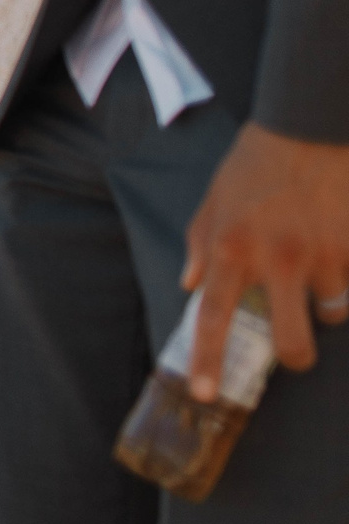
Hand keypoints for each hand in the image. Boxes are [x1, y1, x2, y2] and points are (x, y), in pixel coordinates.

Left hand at [180, 122, 348, 399]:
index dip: (209, 361)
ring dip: (324, 303)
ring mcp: (321, 258)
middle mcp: (276, 261)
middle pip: (292, 343)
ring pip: (331, 314)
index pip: (215, 317)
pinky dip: (345, 275)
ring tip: (315, 267)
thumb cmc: (254, 165)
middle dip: (295, 355)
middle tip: (293, 348)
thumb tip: (191, 285)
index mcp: (231, 249)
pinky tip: (334, 245)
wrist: (305, 130)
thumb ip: (200, 247)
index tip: (206, 393)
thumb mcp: (212, 201)